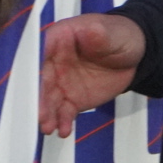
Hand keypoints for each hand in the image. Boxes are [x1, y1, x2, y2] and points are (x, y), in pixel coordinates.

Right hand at [39, 13, 145, 136]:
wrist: (132, 55)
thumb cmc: (117, 36)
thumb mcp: (109, 32)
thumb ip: (97, 33)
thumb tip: (89, 30)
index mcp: (58, 39)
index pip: (40, 52)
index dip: (33, 66)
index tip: (29, 82)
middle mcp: (53, 62)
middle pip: (42, 80)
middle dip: (39, 97)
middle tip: (39, 113)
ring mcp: (61, 82)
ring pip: (50, 100)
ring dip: (47, 114)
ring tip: (47, 127)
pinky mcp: (72, 99)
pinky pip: (64, 112)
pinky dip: (62, 122)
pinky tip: (63, 131)